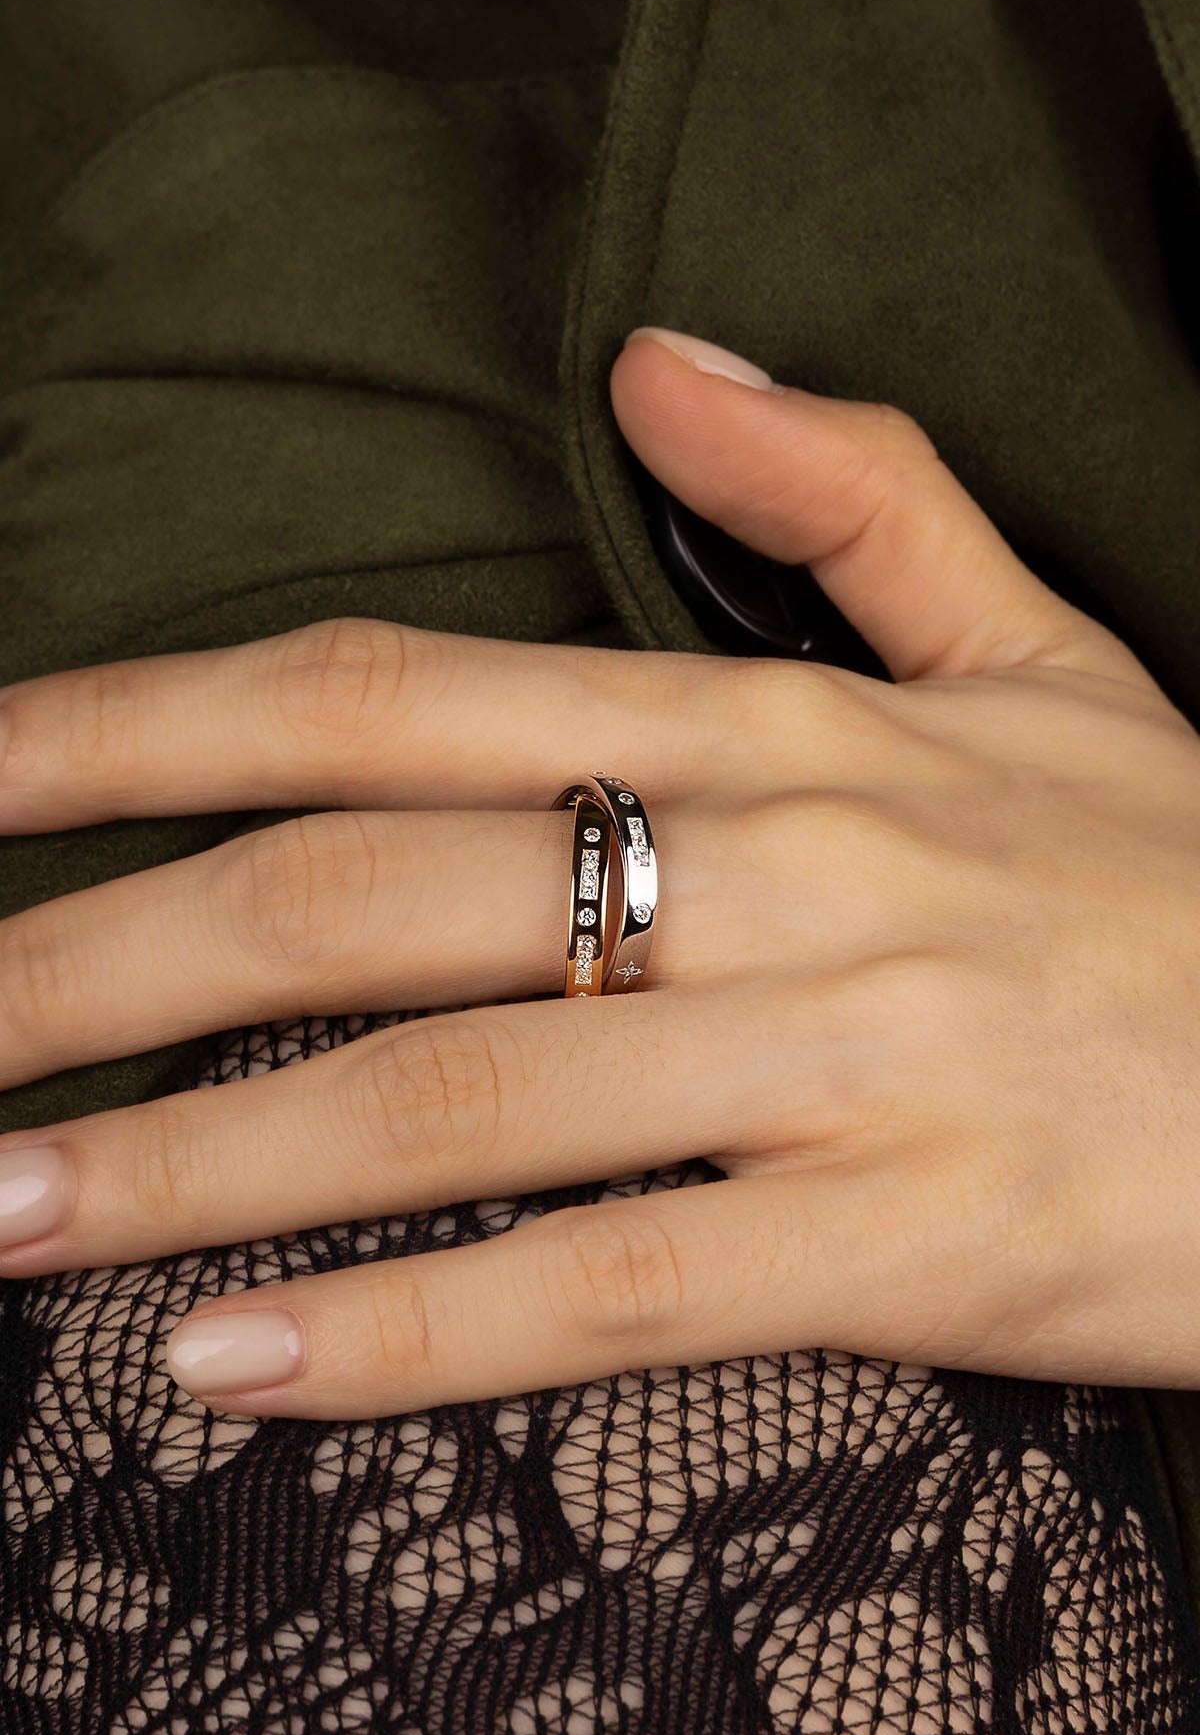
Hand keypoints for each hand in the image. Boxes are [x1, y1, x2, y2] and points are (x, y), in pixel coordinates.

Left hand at [1, 327, 1197, 1418]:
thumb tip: (661, 368)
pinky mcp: (917, 1244)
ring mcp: (847, 1055)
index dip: (145, 725)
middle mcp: (783, 868)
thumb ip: (852, 497)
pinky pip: (612, 1288)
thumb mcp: (1043, 657)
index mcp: (776, 728)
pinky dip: (407, 1331)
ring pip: (453, 1098)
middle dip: (98, 962)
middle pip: (360, 896)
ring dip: (186, 1167)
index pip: (390, 697)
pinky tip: (229, 1366)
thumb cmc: (1185, 878)